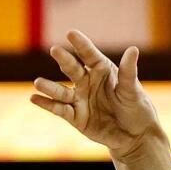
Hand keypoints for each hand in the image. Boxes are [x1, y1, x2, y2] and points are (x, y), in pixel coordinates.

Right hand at [28, 30, 162, 161]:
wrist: (134, 136)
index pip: (90, 55)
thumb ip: (128, 72)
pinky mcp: (75, 117)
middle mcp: (88, 82)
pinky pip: (59, 109)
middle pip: (73, 69)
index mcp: (103, 70)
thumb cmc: (136, 109)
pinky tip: (34, 98)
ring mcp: (80, 99)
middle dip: (64, 59)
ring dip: (50, 87)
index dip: (81, 45)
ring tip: (38, 82)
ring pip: (62, 91)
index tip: (71, 33)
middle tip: (55, 50)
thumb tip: (133, 49)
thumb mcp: (133, 91)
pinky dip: (46, 104)